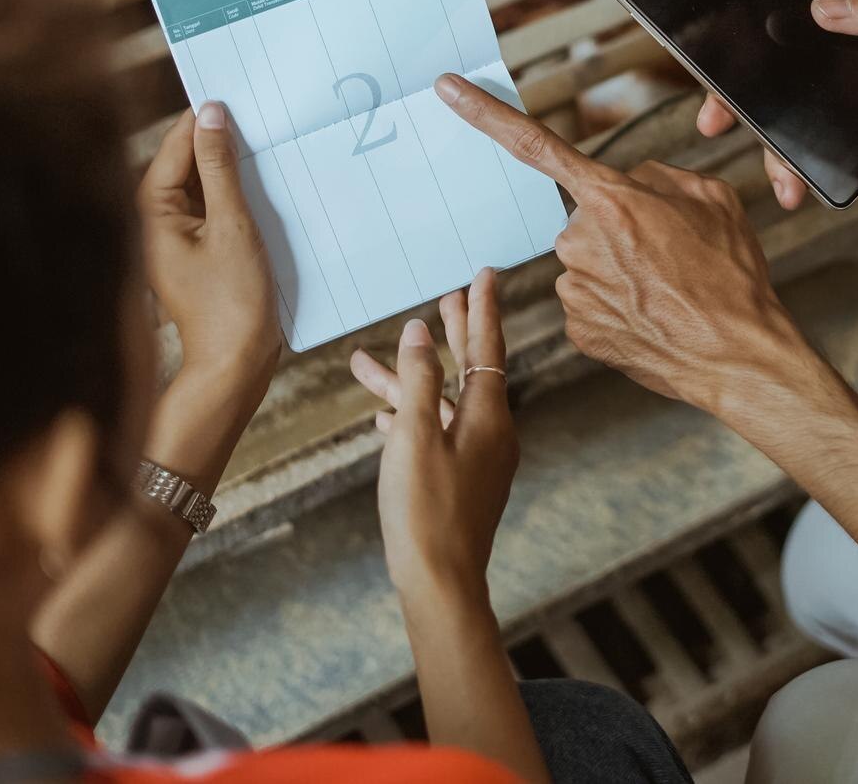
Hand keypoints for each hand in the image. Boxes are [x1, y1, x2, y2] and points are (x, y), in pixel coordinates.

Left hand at [137, 103, 279, 391]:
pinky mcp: (195, 251)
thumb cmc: (231, 302)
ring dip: (230, 169)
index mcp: (150, 211)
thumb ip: (221, 167)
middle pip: (186, 162)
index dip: (206, 118)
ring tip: (266, 146)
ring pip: (201, 185)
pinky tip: (262, 188)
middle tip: (260, 114)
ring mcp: (174, 237)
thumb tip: (212, 114)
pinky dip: (234, 196)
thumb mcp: (233, 225)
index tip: (239, 91)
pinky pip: (211, 209)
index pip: (176, 146)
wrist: (233, 366)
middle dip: (219, 141)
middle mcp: (153, 220)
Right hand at [350, 269, 518, 593]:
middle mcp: (492, 432)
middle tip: (446, 297)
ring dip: (409, 383)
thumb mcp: (414, 437)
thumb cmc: (426, 512)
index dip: (482, 308)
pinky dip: (413, 419)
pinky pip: (438, 435)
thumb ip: (417, 379)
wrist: (441, 585)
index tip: (485, 273)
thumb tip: (421, 331)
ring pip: (442, 405)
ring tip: (365, 362)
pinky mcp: (463, 482)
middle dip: (454, 334)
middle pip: (472, 369)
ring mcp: (479, 459)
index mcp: (488, 416)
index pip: (488, 346)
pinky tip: (383, 418)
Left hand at [436, 75, 814, 414]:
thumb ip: (657, 179)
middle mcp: (579, 240)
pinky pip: (590, 302)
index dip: (485, 114)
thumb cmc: (730, 277)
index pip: (535, 144)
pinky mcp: (576, 328)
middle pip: (588, 220)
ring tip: (670, 291)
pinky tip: (653, 316)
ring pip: (588, 263)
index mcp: (611, 198)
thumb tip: (631, 187)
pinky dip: (618, 306)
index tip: (446, 89)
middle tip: (670, 256)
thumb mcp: (712, 199)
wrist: (737, 356)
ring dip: (621, 271)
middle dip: (620, 230)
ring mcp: (573, 288)